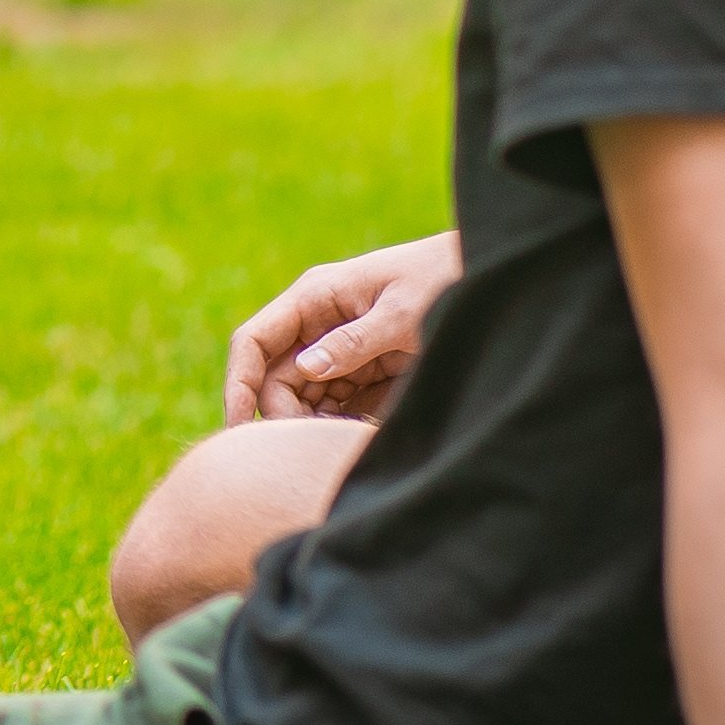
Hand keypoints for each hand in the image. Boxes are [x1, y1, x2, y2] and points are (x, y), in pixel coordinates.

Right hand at [222, 233, 462, 424]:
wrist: (485, 280)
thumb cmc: (443, 281)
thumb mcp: (402, 312)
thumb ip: (354, 341)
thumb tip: (305, 370)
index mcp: (313, 298)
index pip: (254, 342)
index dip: (238, 383)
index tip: (238, 428)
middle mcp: (316, 324)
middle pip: (276, 378)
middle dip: (287, 415)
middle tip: (319, 444)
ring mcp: (338, 348)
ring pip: (304, 396)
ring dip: (315, 424)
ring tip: (349, 440)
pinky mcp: (363, 370)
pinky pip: (337, 405)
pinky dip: (342, 425)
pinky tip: (364, 434)